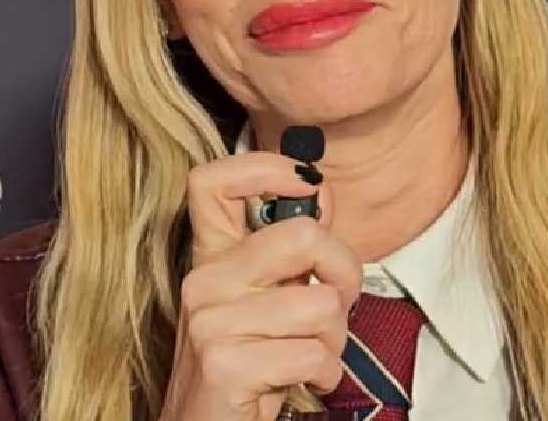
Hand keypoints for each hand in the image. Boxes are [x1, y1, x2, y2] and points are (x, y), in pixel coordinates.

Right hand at [159, 150, 361, 420]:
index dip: (267, 166)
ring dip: (334, 340)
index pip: (212, 181)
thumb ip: (288, 252)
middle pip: (304, 235)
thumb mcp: (265, 300)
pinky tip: (302, 381)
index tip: (308, 183)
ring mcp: (210, 322)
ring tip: (308, 354)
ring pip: (321, 305)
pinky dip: (325, 374)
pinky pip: (313, 353)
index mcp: (212, 258)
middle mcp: (203, 281)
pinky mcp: (225, 365)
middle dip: (344, 272)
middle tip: (338, 301)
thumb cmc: (249, 367)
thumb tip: (320, 193)